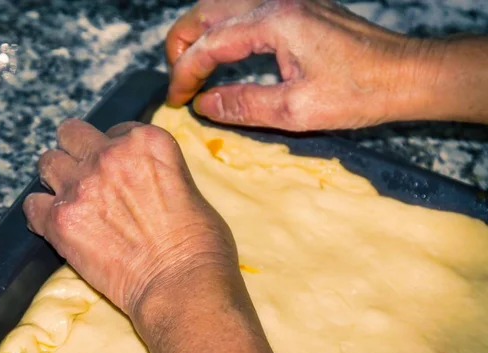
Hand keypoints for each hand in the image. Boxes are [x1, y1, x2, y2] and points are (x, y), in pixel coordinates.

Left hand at [23, 119, 238, 316]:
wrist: (183, 284)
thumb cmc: (201, 244)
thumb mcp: (190, 190)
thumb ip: (158, 175)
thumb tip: (143, 185)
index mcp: (147, 142)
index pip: (117, 130)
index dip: (118, 150)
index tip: (122, 170)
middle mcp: (110, 155)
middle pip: (72, 134)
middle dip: (78, 151)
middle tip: (86, 174)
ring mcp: (81, 186)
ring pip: (47, 162)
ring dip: (57, 178)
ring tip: (70, 199)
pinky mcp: (60, 220)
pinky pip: (32, 206)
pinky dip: (43, 215)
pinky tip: (58, 225)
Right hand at [167, 0, 439, 130]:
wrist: (406, 74)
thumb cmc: (360, 93)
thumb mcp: (296, 110)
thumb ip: (244, 105)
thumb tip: (204, 105)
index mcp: (275, 21)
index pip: (211, 43)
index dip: (186, 73)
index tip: (177, 100)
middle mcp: (277, 0)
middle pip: (207, 12)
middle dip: (182, 45)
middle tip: (178, 81)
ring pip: (223, 6)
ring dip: (200, 34)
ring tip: (192, 67)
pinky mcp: (298, 7)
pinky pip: (245, 10)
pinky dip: (223, 30)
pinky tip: (224, 53)